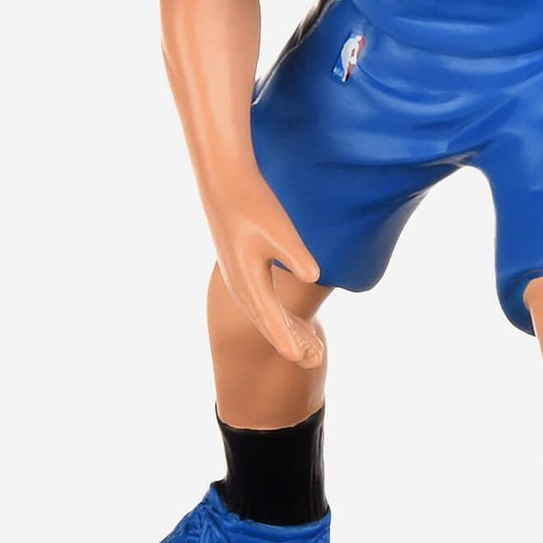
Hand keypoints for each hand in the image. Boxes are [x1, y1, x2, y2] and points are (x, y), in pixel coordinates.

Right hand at [204, 172, 324, 365]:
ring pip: (267, 316)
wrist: (224, 182)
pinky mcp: (244, 270)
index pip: (272, 321)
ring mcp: (240, 280)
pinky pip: (264, 302)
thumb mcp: (279, 229)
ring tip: (313, 347)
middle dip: (293, 343)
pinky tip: (297, 322)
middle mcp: (241, 287)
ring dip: (288, 332)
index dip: (289, 342)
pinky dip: (280, 316)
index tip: (304, 360)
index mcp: (249, 281)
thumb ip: (296, 254)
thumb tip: (315, 276)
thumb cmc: (253, 204)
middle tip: (318, 359)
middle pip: (269, 324)